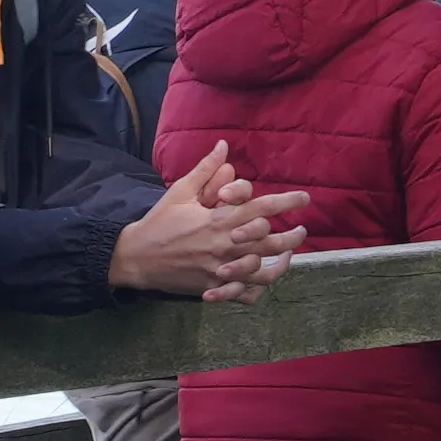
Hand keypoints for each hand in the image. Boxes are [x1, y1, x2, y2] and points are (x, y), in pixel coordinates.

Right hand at [115, 142, 299, 302]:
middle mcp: (224, 245)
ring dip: (282, 264)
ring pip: (263, 272)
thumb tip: (223, 146)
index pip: (261, 208)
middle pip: (270, 242)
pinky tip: (265, 278)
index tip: (304, 198)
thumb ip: (205, 170)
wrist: (136, 258)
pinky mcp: (214, 287)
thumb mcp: (180, 191)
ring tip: (289, 255)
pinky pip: (244, 294)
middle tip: (302, 230)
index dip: (286, 202)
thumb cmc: (159, 222)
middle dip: (292, 236)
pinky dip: (259, 289)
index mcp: (218, 220)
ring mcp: (221, 270)